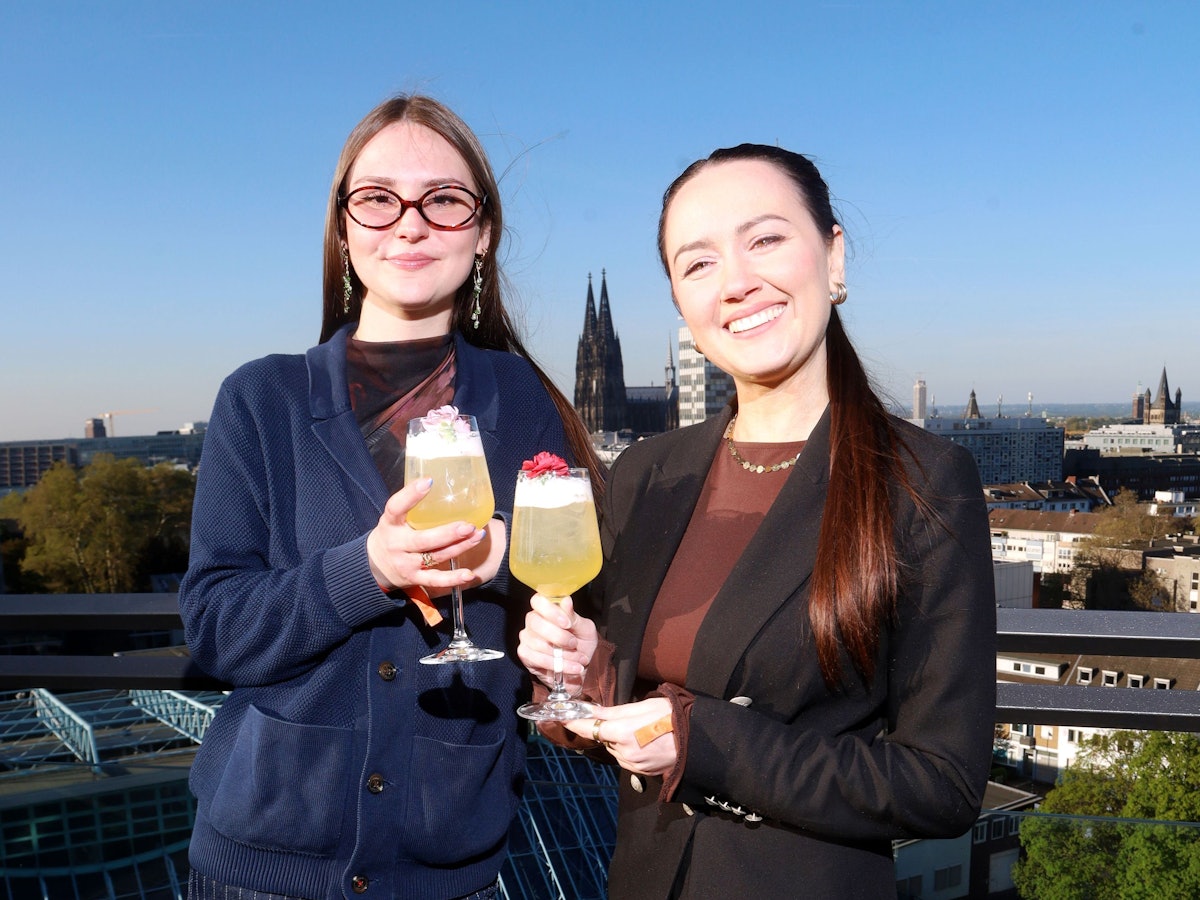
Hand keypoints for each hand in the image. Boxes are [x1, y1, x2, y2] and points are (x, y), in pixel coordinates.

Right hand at [366, 478, 487, 596]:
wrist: (373, 567)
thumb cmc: (391, 535)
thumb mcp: (393, 519)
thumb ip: (411, 506)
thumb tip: (438, 482)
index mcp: (390, 524)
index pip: (396, 508)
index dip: (411, 495)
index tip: (428, 482)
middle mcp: (397, 545)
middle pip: (423, 540)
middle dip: (448, 533)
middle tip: (468, 525)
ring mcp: (406, 564)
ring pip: (436, 557)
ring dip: (460, 547)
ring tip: (477, 536)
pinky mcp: (414, 578)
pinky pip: (435, 580)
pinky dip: (453, 579)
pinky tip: (469, 574)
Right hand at [517, 595, 597, 690]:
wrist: (579, 668)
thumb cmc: (581, 645)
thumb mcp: (585, 630)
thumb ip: (574, 617)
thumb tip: (566, 601)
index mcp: (547, 609)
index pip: (538, 600)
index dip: (551, 611)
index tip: (567, 623)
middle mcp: (533, 621)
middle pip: (535, 622)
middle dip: (558, 636)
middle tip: (574, 644)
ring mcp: (526, 637)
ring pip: (538, 643)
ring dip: (563, 654)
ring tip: (579, 660)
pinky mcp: (524, 654)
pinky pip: (537, 659)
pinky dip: (557, 665)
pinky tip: (571, 668)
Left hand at [566, 698, 675, 776]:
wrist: (697, 739)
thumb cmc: (671, 716)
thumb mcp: (643, 706)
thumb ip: (614, 711)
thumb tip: (592, 710)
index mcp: (623, 733)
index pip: (590, 729)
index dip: (575, 723)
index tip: (562, 718)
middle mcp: (625, 752)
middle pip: (604, 740)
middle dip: (608, 730)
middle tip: (625, 720)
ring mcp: (633, 765)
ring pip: (615, 750)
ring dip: (618, 741)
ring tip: (640, 731)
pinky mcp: (641, 772)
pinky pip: (626, 760)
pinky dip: (628, 751)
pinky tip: (644, 742)